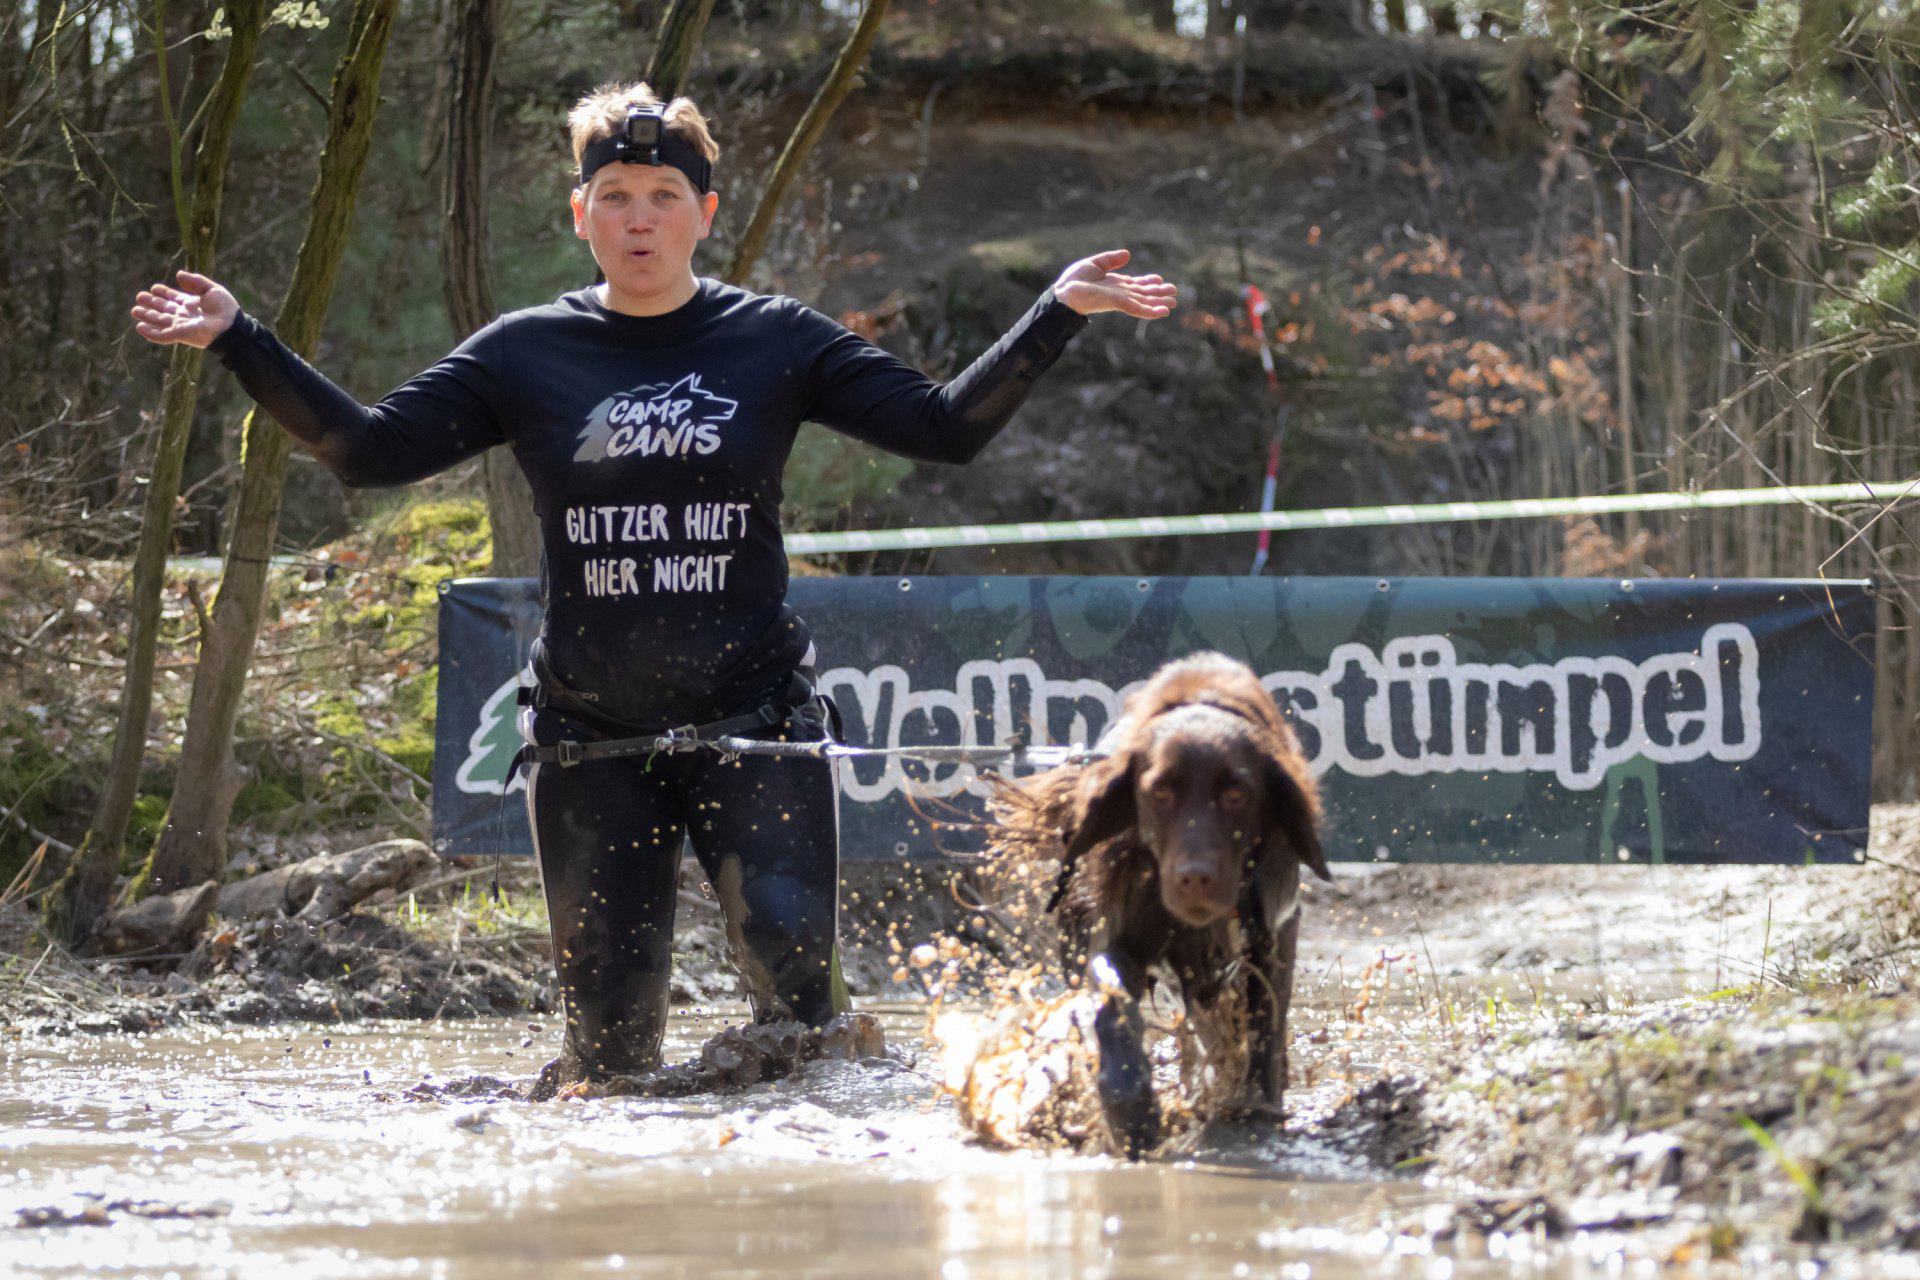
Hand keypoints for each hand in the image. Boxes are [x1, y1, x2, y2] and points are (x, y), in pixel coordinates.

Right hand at [131, 270, 239, 347]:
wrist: (230, 326)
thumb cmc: (225, 309)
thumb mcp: (212, 289)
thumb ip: (195, 281)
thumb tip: (178, 274)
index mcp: (192, 304)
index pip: (174, 298)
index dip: (164, 293)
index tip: (154, 288)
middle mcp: (184, 315)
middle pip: (164, 309)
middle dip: (151, 303)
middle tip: (139, 297)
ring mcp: (180, 325)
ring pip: (159, 320)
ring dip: (147, 316)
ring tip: (135, 310)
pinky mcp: (179, 334)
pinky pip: (161, 335)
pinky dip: (150, 332)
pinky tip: (139, 327)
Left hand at [1052, 249, 1178, 319]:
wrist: (1064, 292)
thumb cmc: (1074, 281)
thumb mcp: (1095, 264)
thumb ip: (1111, 259)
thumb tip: (1128, 254)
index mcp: (1115, 284)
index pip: (1135, 284)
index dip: (1148, 282)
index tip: (1160, 280)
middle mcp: (1120, 293)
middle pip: (1143, 294)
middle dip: (1158, 294)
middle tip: (1174, 293)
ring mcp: (1120, 299)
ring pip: (1144, 302)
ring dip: (1159, 303)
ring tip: (1173, 303)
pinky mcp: (1118, 303)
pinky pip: (1138, 308)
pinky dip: (1151, 310)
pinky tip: (1163, 312)